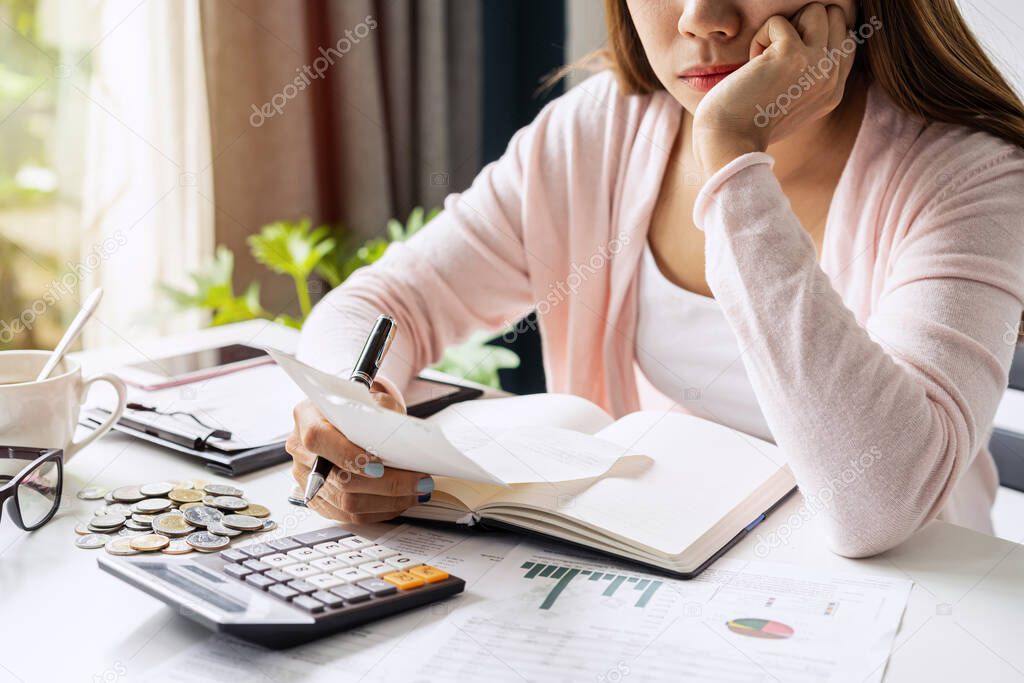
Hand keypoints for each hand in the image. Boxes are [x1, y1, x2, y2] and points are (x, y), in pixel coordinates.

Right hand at [286, 387, 433, 523]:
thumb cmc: (356, 407)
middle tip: (419, 481)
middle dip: (387, 484)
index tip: (380, 466)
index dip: (349, 455)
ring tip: (417, 491)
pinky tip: (402, 500)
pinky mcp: (319, 500)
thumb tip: (401, 437)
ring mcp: (307, 479)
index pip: (320, 439)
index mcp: (307, 417)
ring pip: (346, 503)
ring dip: (388, 501)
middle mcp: (302, 451)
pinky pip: (349, 515)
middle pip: (340, 480)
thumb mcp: (369, 398)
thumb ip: (380, 411)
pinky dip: (380, 510)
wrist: (344, 417)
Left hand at [692, 3, 856, 175]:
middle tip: (775, 58)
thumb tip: (807, 40)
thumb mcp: (791, 102)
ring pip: (815, 10)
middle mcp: (833, 78)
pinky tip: (751, 66)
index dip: (814, 38)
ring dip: (784, 28)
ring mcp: (818, 64)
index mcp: (834, 91)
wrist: (729, 142)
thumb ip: (810, 76)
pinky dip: (759, 38)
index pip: (845, 40)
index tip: (784, 63)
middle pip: (833, 18)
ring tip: (765, 59)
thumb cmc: (748, 123)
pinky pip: (778, 21)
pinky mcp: (793, 54)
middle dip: (801, 27)